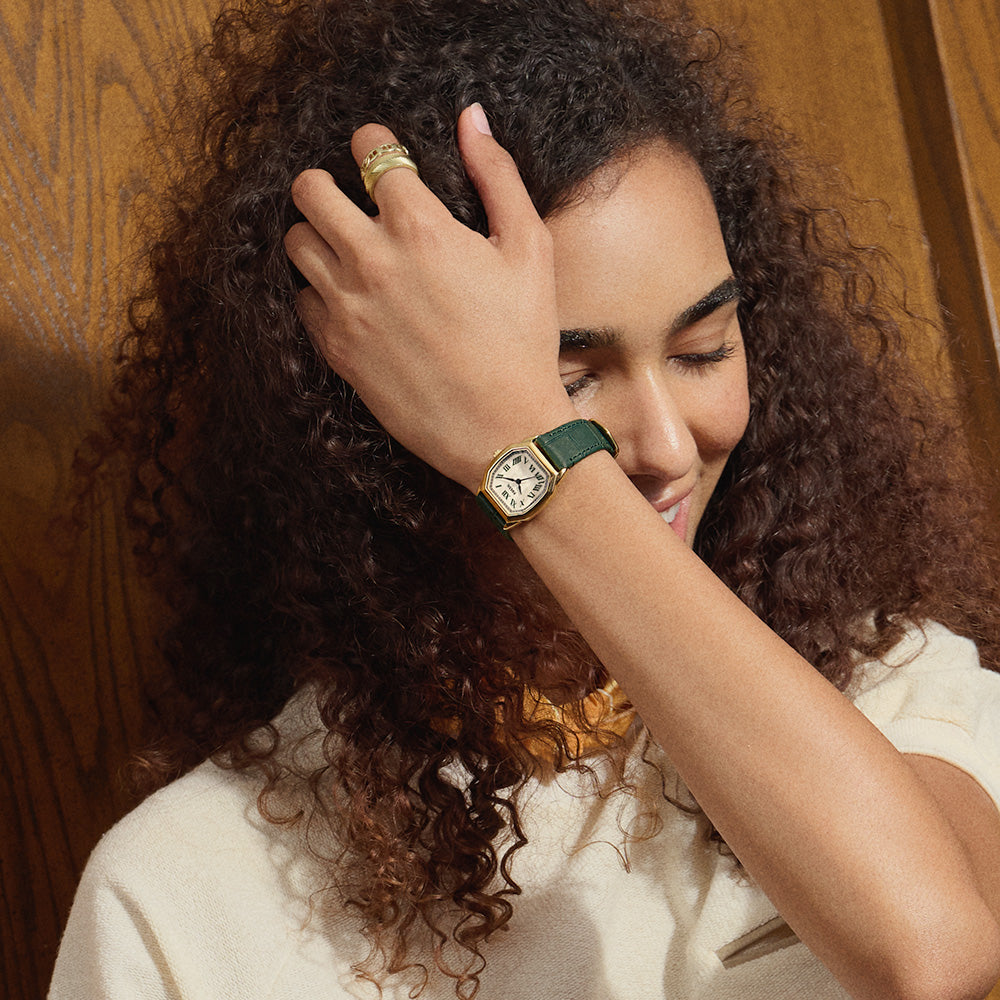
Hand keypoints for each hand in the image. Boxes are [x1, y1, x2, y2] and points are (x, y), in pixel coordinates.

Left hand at [284, 105, 576, 492]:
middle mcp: (372, 260)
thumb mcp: (530, 250)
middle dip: (327, 182)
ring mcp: (347, 306)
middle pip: (308, 189)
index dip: (373, 144)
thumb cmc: (523, 340)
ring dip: (317, 234)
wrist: (502, 429)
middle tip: (351, 198)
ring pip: (295, 242)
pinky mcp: (336, 348)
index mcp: (421, 227)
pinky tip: (352, 299)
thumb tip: (472, 118)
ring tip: (348, 248)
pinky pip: (301, 299)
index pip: (370, 152)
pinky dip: (319, 291)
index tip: (381, 155)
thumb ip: (498, 176)